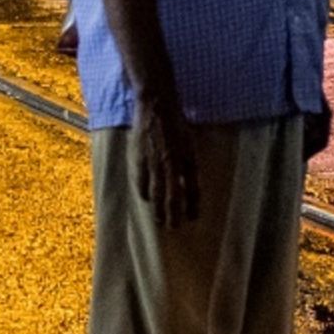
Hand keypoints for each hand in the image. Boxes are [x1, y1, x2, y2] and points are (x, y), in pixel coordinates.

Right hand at [135, 104, 201, 227]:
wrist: (156, 106)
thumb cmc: (176, 123)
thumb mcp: (190, 143)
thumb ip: (190, 164)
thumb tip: (190, 185)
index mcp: (187, 159)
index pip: (192, 189)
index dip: (193, 206)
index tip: (193, 218)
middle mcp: (171, 164)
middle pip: (173, 197)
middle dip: (174, 215)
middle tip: (173, 228)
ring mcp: (154, 163)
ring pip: (156, 194)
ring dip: (158, 210)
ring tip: (159, 221)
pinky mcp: (139, 159)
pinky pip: (141, 182)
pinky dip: (144, 193)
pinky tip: (146, 200)